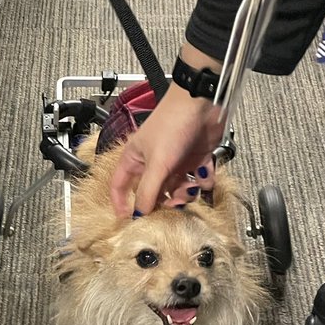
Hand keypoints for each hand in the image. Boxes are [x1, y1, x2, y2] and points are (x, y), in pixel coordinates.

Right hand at [110, 80, 224, 216]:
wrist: (202, 104)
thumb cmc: (172, 123)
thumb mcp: (157, 162)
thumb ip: (148, 191)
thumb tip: (139, 214)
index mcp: (135, 158)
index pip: (120, 185)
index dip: (122, 203)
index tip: (129, 220)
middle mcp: (154, 161)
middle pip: (154, 192)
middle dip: (164, 201)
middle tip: (172, 205)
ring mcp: (175, 161)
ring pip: (177, 189)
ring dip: (186, 193)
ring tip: (191, 188)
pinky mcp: (195, 159)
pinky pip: (198, 180)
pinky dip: (203, 181)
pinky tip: (205, 174)